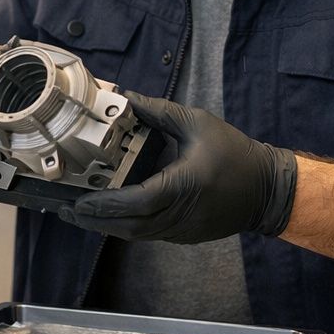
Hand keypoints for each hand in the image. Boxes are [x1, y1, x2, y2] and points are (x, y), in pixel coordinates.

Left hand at [62, 92, 297, 243]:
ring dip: (106, 226)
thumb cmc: (234, 153)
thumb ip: (158, 112)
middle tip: (66, 210)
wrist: (267, 189)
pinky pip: (148, 234)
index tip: (80, 200)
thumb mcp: (197, 123)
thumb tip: (125, 97)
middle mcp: (180, 214)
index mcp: (183, 186)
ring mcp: (182, 230)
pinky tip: (107, 217)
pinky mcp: (184, 236)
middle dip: (95, 220)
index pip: (136, 202)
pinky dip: (125, 227)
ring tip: (79, 214)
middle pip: (129, 226)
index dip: (105, 204)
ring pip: (136, 235)